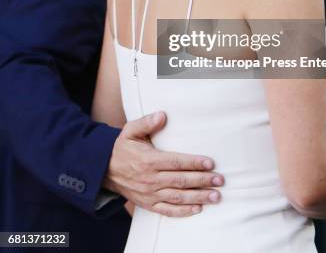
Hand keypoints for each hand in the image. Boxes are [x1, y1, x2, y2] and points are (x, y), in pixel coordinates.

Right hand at [103, 111, 223, 217]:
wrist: (105, 169)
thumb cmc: (122, 147)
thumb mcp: (130, 131)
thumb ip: (146, 122)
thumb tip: (162, 115)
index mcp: (148, 160)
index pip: (176, 162)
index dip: (194, 163)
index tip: (210, 163)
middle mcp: (150, 179)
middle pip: (181, 181)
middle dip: (202, 180)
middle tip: (220, 180)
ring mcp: (149, 193)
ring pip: (178, 197)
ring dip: (198, 197)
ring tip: (215, 196)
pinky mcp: (148, 203)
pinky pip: (167, 210)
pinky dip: (183, 211)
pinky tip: (198, 209)